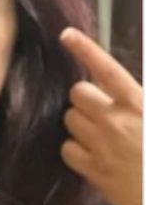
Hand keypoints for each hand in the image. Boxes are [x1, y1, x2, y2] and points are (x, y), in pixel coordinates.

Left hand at [60, 28, 141, 204]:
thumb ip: (136, 102)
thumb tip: (122, 95)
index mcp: (139, 104)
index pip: (107, 70)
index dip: (85, 50)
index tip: (66, 34)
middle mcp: (117, 120)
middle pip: (78, 93)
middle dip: (86, 100)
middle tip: (101, 112)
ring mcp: (102, 145)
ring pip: (70, 119)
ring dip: (80, 124)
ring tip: (101, 136)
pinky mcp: (93, 169)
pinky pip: (67, 149)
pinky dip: (76, 151)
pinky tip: (93, 156)